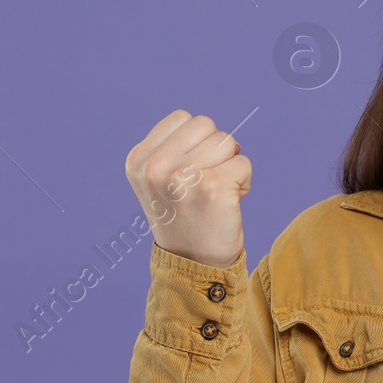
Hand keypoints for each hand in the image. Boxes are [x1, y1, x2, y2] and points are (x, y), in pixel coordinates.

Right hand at [125, 110, 251, 268]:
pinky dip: (243, 182)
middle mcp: (155, 166)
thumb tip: (232, 141)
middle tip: (204, 185)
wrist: (193, 264)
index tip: (188, 173)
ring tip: (215, 193)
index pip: (182, 118)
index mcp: (139, 160)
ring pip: (227, 141)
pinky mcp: (213, 187)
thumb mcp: (164, 178)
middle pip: (206, 125)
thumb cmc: (185, 217)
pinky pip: (243, 163)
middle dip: (214, 150)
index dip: (195, 142)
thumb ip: (183, 149)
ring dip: (230, 166)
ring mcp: (183, 176)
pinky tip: (227, 204)